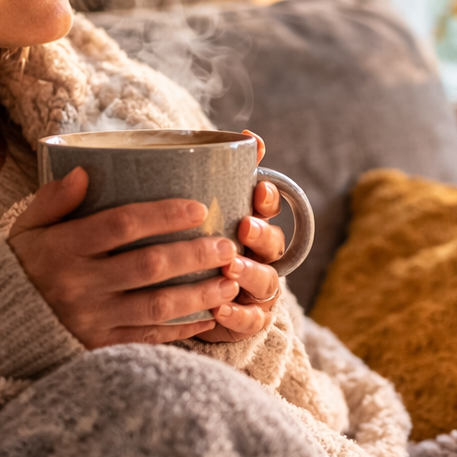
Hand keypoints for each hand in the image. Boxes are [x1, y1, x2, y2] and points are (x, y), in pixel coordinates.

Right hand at [8, 168, 240, 346]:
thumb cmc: (22, 269)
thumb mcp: (26, 229)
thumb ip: (53, 200)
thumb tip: (86, 170)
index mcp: (62, 248)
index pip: (120, 225)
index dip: (162, 215)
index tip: (198, 207)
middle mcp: (78, 285)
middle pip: (149, 266)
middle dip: (194, 255)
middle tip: (227, 245)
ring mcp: (91, 320)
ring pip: (157, 306)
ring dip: (199, 293)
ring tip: (230, 280)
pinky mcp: (99, 347)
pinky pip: (149, 338)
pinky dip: (183, 329)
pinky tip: (209, 316)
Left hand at [195, 130, 285, 343]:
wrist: (182, 303)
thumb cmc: (189, 247)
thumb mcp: (191, 212)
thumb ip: (203, 179)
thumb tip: (233, 135)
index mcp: (250, 223)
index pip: (269, 205)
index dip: (268, 197)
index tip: (257, 188)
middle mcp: (260, 256)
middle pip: (274, 244)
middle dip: (261, 233)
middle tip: (244, 227)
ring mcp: (257, 290)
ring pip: (268, 282)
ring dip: (252, 273)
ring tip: (231, 268)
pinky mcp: (247, 320)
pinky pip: (251, 320)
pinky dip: (237, 314)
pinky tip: (219, 307)